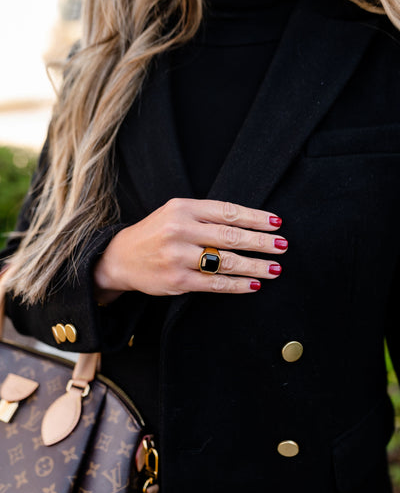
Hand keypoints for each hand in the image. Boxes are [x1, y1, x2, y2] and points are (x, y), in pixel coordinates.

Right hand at [93, 198, 287, 301]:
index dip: (255, 218)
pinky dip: (237, 285)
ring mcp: (178, 257)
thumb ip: (205, 215)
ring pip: (226, 262)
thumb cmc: (154, 233)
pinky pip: (215, 284)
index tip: (277, 223)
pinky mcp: (177, 281)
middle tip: (283, 246)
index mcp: (182, 208)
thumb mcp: (174, 213)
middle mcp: (180, 230)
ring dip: (255, 266)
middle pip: (231, 236)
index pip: (227, 211)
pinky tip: (254, 284)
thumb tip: (248, 223)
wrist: (120, 258)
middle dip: (261, 242)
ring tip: (275, 268)